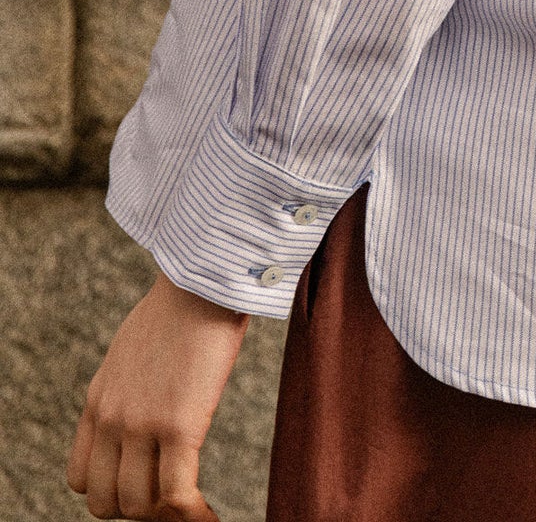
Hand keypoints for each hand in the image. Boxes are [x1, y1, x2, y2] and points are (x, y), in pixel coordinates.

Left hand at [66, 267, 250, 519]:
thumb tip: (148, 403)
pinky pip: (176, 496)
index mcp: (98, 402)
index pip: (83, 480)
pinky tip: (210, 517)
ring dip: (169, 515)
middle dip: (142, 510)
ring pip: (141, 506)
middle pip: (109, 503)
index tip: (148, 488)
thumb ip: (129, 387)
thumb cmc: (181, 306)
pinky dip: (193, 517)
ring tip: (196, 508)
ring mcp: (141, 425)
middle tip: (177, 499)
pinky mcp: (179, 425)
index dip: (115, 493)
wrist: (203, 279)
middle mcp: (112, 419)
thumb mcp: (132, 352)